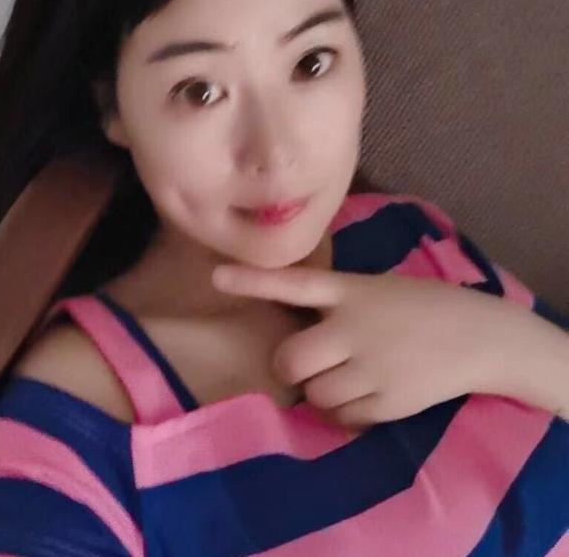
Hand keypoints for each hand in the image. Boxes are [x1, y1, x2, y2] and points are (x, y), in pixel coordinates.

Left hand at [211, 263, 521, 428]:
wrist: (479, 335)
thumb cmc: (421, 306)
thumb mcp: (375, 289)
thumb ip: (335, 301)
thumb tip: (292, 320)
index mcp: (352, 291)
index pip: (295, 282)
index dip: (253, 281)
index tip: (216, 278)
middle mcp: (355, 328)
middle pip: (291, 358)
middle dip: (290, 367)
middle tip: (305, 365)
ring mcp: (372, 366)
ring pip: (315, 394)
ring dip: (319, 391)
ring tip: (345, 379)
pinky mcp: (389, 401)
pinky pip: (342, 417)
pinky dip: (343, 413)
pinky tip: (364, 395)